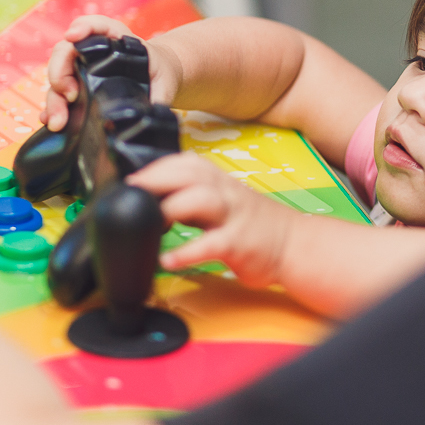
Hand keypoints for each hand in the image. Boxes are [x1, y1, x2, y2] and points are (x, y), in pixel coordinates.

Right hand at [39, 15, 182, 131]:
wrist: (156, 79)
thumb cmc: (159, 72)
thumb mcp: (165, 79)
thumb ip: (161, 94)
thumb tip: (155, 113)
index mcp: (115, 38)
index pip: (95, 24)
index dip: (82, 28)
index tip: (73, 37)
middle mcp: (92, 49)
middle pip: (65, 53)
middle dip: (60, 73)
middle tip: (69, 96)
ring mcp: (80, 67)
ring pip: (58, 77)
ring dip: (54, 99)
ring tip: (58, 120)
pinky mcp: (76, 86)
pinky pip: (58, 94)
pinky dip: (52, 107)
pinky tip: (50, 121)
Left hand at [127, 152, 298, 288]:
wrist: (294, 244)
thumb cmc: (253, 224)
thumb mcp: (224, 201)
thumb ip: (192, 197)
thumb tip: (153, 200)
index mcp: (220, 181)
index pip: (185, 163)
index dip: (156, 168)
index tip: (130, 180)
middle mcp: (226, 193)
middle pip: (190, 174)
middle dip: (157, 179)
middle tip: (130, 193)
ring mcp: (234, 216)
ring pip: (202, 200)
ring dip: (171, 207)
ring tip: (147, 223)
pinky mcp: (239, 243)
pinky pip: (211, 244)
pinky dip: (187, 252)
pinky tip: (167, 261)